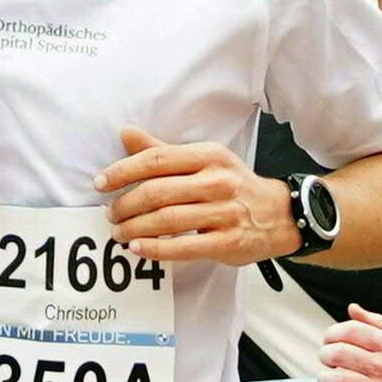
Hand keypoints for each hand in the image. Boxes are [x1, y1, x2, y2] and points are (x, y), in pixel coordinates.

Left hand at [103, 130, 285, 263]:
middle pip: (158, 191)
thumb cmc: (233, 185)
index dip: (123, 170)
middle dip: (125, 204)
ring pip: (168, 220)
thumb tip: (126, 133)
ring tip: (118, 233)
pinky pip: (184, 247)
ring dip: (135, 228)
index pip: (157, 159)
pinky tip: (138, 248)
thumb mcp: (205, 160)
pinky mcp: (228, 242)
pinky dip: (156, 249)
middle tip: (110, 214)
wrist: (279, 214)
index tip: (101, 183)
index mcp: (209, 156)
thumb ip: (163, 150)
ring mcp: (225, 213)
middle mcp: (218, 181)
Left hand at [318, 307, 381, 381]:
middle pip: (340, 354)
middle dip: (325, 355)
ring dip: (324, 379)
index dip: (332, 333)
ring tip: (326, 379)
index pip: (351, 331)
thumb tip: (353, 309)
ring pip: (339, 381)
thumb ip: (377, 322)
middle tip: (326, 360)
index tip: (329, 340)